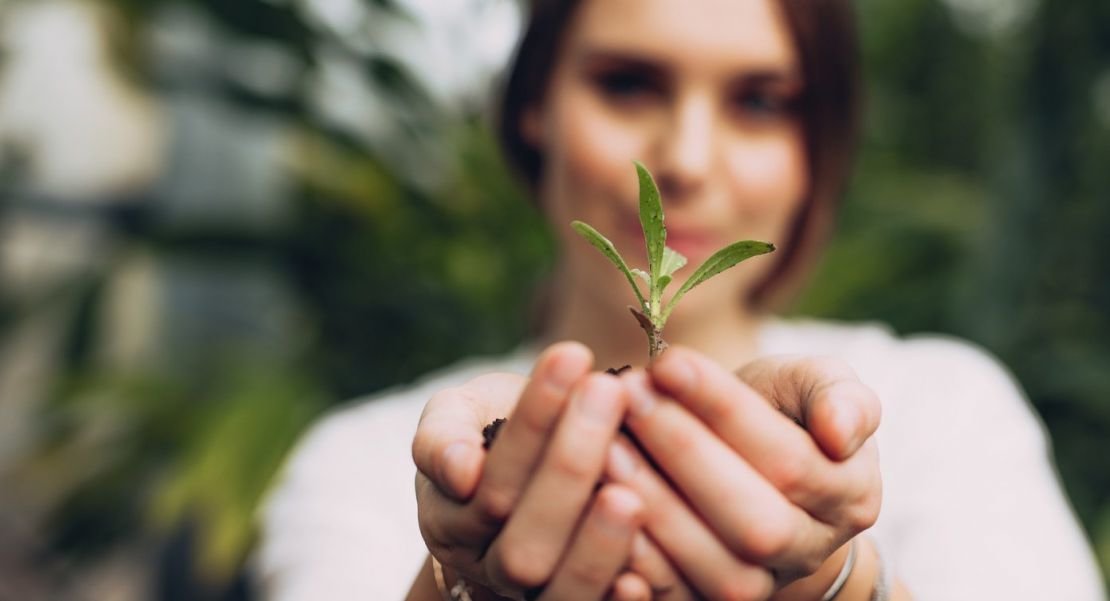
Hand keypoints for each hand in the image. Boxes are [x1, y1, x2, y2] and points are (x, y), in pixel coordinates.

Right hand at [411, 342, 651, 599]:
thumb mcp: (460, 416)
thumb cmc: (498, 430)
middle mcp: (488, 565)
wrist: (532, 472)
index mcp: (450, 516)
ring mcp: (532, 597)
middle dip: (568, 465)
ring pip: (558, 590)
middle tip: (610, 393)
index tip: (572, 354)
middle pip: (521, 541)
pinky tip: (643, 574)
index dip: (533, 419)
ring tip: (630, 490)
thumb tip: (460, 470)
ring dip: (596, 543)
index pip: (490, 476)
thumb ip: (445, 434)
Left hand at [606, 348, 881, 599]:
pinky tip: (597, 505)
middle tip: (629, 396)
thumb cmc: (777, 414)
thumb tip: (839, 431)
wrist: (748, 471)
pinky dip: (635, 561)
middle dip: (684, 453)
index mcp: (848, 495)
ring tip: (605, 443)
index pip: (788, 457)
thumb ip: (837, 394)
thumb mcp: (811, 386)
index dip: (723, 408)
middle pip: (754, 520)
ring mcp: (761, 587)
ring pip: (716, 568)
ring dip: (654, 505)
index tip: (667, 362)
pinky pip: (676, 599)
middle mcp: (809, 551)